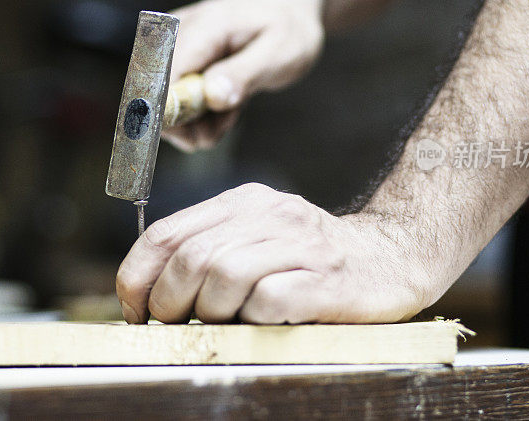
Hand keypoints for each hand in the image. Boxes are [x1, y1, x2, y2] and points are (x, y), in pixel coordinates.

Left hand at [115, 183, 433, 323]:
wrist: (393, 255)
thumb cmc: (310, 258)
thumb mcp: (257, 236)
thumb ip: (210, 250)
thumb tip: (150, 294)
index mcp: (243, 203)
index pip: (165, 233)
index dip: (136, 277)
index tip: (135, 311)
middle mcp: (270, 215)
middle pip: (190, 259)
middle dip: (169, 302)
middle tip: (175, 326)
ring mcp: (300, 247)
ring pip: (224, 278)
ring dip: (211, 312)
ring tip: (222, 324)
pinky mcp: (326, 281)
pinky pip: (268, 303)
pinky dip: (253, 320)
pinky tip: (262, 323)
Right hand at [162, 0, 324, 151]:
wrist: (281, 8)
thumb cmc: (285, 27)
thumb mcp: (280, 53)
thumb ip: (244, 74)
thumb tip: (212, 95)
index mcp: (205, 27)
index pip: (164, 71)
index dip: (167, 110)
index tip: (194, 136)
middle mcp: (178, 33)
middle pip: (155, 92)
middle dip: (187, 124)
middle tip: (222, 126)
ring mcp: (172, 47)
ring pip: (163, 102)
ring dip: (196, 122)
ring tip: (230, 112)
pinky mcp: (174, 61)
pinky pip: (174, 99)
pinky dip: (198, 114)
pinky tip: (222, 106)